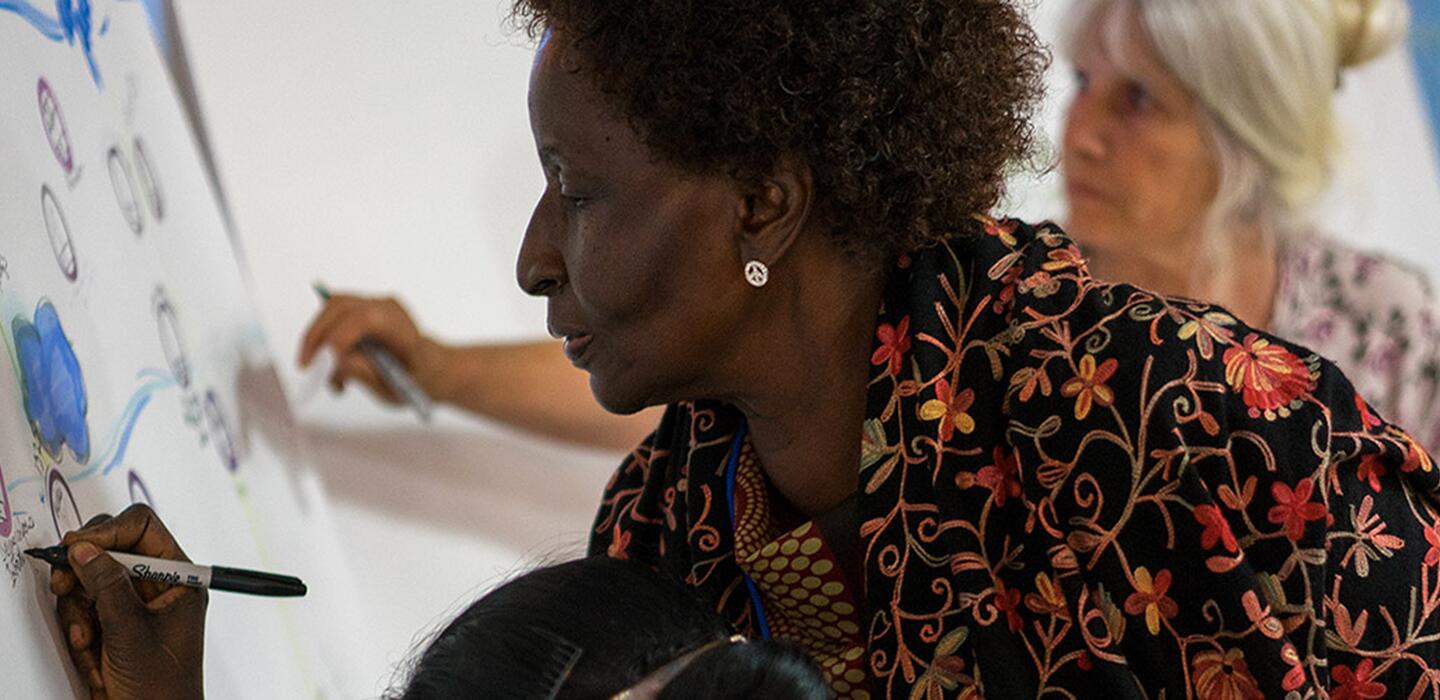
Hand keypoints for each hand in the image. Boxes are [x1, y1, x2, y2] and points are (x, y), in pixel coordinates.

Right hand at [50, 504, 206, 699]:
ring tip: (88, 641)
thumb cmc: (162, 686)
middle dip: (83, 572)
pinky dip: (79, 631)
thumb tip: (84, 549)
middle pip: (110, 549)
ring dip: (80, 613)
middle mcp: (157, 584)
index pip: (143, 527)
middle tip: (65, 586)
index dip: (108, 531)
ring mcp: (133, 604)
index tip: (78, 546)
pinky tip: (91, 654)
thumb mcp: (130, 630)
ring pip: (90, 581)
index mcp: (179, 577)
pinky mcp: (113, 623)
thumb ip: (107, 585)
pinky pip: (84, 609)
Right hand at [297, 293, 447, 403]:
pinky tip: (331, 364)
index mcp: (402, 328)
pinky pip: (334, 315)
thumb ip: (368, 375)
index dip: (337, 339)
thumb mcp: (396, 389)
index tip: (323, 366)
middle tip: (307, 368)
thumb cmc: (418, 380)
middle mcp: (388, 309)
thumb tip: (340, 363)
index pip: (363, 320)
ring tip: (323, 372)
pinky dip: (324, 337)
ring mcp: (375, 304)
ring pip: (332, 308)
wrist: (431, 368)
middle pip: (339, 308)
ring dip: (317, 338)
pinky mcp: (363, 308)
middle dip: (316, 337)